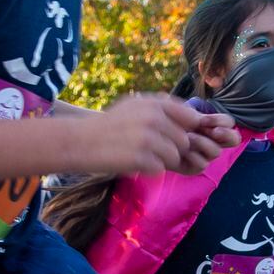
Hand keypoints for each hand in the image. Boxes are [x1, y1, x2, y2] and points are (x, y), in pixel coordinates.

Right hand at [84, 96, 238, 175]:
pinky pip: (160, 169)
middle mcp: (154, 118)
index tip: (173, 137)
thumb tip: (194, 117)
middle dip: (172, 149)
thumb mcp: (134, 106)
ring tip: (140, 155)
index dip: (186, 130)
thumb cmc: (110, 126)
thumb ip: (162, 108)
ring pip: (174, 157)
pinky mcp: (140, 158)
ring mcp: (148, 138)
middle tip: (150, 150)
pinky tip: (133, 163)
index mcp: (154, 104)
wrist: (80, 142)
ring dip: (161, 161)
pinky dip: (149, 170)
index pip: (190, 117)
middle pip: (184, 141)